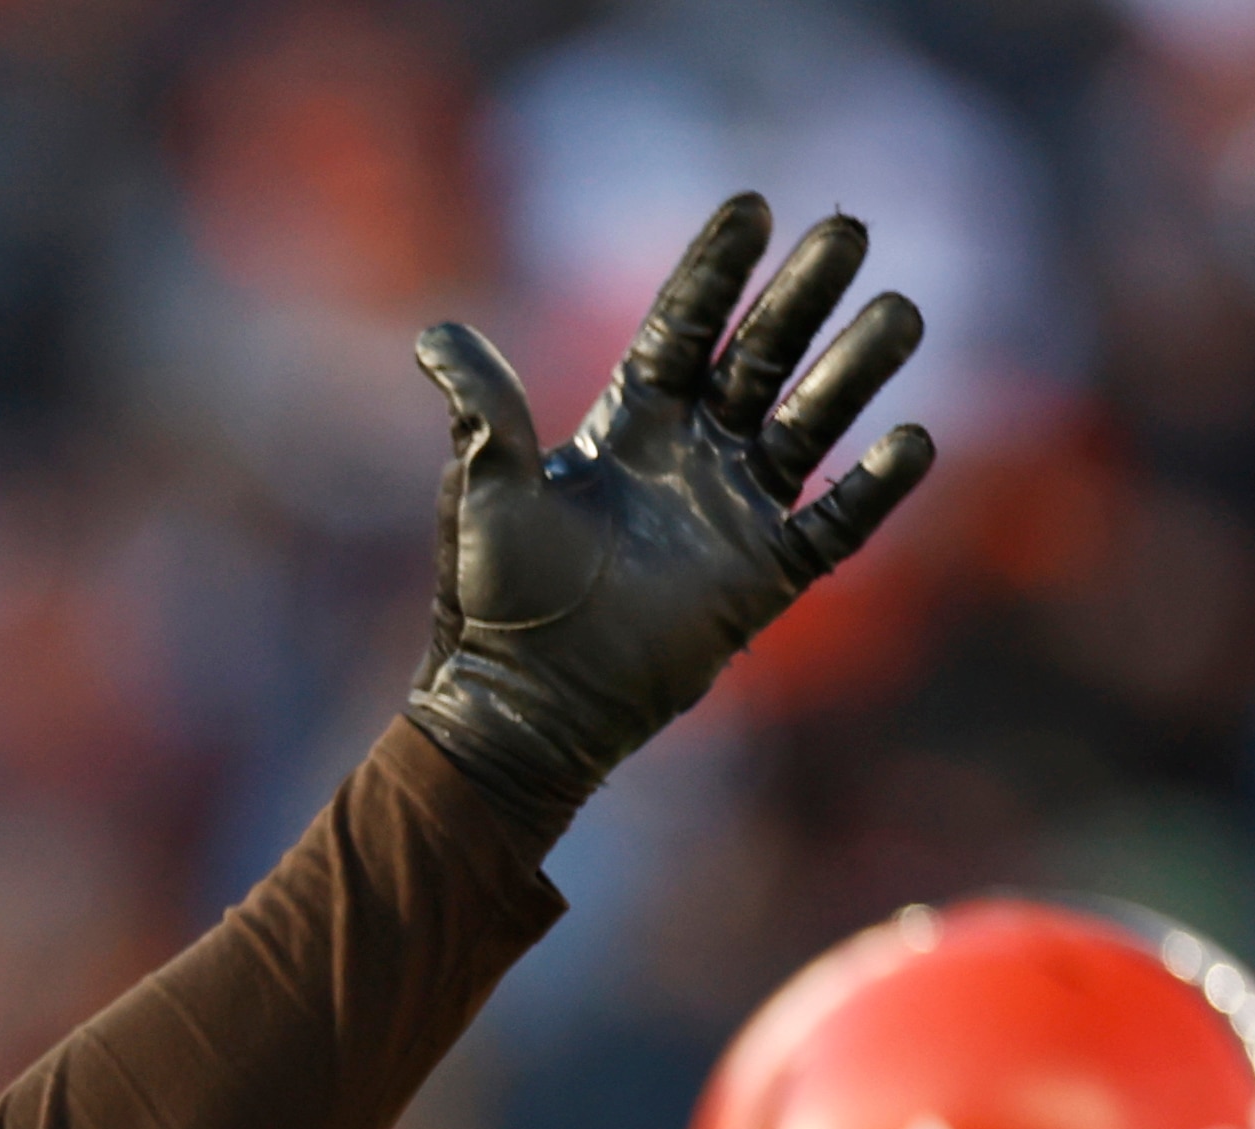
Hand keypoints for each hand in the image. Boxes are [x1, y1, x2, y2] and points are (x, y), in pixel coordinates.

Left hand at [404, 194, 933, 837]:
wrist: (522, 701)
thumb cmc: (494, 597)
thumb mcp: (487, 489)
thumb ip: (482, 410)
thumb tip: (437, 336)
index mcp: (628, 424)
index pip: (684, 327)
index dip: (716, 270)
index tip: (753, 205)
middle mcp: (692, 455)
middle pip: (762, 355)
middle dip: (803, 294)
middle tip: (848, 229)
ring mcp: (735, 512)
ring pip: (812, 420)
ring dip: (856, 368)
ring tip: (900, 310)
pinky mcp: (765, 577)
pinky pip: (837, 524)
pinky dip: (876, 487)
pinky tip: (914, 438)